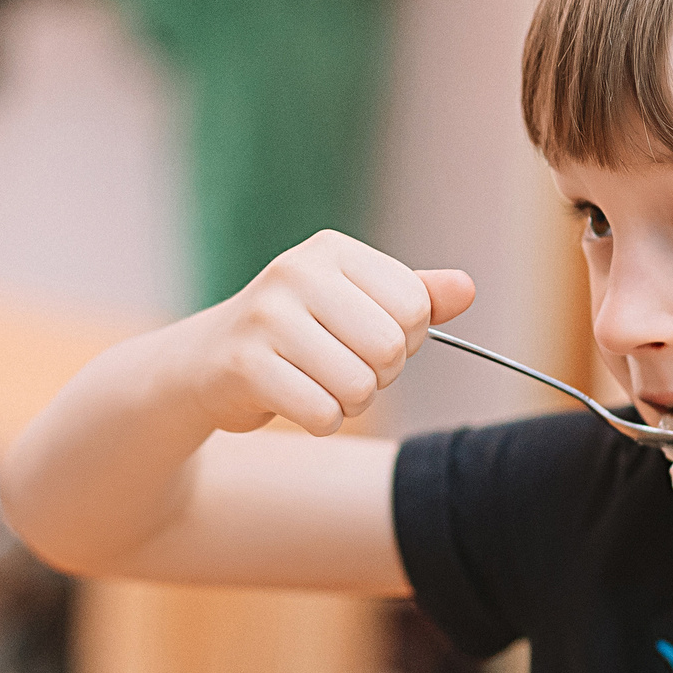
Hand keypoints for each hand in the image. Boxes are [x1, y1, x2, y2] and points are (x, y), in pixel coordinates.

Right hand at [168, 231, 475, 436]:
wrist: (206, 365)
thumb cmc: (297, 335)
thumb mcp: (355, 306)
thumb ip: (415, 297)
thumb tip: (467, 289)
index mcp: (331, 250)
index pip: (415, 305)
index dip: (405, 339)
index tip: (366, 339)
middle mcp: (296, 272)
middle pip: (390, 347)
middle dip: (379, 376)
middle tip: (343, 369)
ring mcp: (266, 316)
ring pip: (358, 385)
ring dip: (349, 403)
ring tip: (318, 385)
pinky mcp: (244, 364)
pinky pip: (322, 414)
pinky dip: (320, 422)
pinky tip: (294, 401)